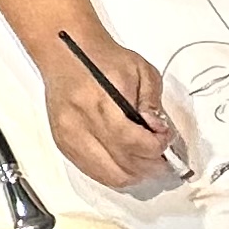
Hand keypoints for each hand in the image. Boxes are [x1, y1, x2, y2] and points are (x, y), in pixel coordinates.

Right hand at [43, 28, 170, 187]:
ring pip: (110, 176)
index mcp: (101, 102)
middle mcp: (81, 123)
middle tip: (161, 154)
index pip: (135, 143)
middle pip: (124, 165)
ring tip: (146, 160)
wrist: (66, 52)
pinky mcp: (64, 144)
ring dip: (135, 174)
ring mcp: (70, 136)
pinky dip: (116, 173)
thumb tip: (158, 128)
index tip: (165, 138)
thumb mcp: (141, 71)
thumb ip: (153, 102)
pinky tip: (127, 161)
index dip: (158, 146)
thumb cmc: (102, 59)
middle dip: (151, 164)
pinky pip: (94, 173)